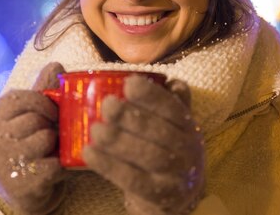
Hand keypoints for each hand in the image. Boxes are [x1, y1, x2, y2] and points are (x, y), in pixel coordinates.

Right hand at [0, 62, 66, 213]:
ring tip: (51, 151)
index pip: (20, 96)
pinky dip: (61, 166)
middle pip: (36, 118)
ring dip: (56, 145)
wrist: (24, 194)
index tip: (51, 112)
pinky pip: (54, 163)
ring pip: (45, 137)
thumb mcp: (31, 117)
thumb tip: (55, 65)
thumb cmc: (28, 148)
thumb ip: (43, 91)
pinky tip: (54, 169)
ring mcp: (4, 162)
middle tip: (53, 136)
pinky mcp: (21, 183)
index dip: (43, 102)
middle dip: (51, 125)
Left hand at [83, 76, 204, 214]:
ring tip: (96, 129)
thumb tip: (171, 82)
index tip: (129, 83)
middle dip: (132, 117)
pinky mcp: (158, 196)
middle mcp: (189, 151)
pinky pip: (133, 180)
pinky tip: (89, 152)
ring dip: (119, 140)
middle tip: (107, 104)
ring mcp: (175, 175)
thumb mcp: (175, 126)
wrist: (175, 197)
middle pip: (160, 132)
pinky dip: (109, 165)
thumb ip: (172, 102)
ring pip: (148, 156)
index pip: (173, 108)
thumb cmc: (167, 150)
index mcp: (189, 127)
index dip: (152, 96)